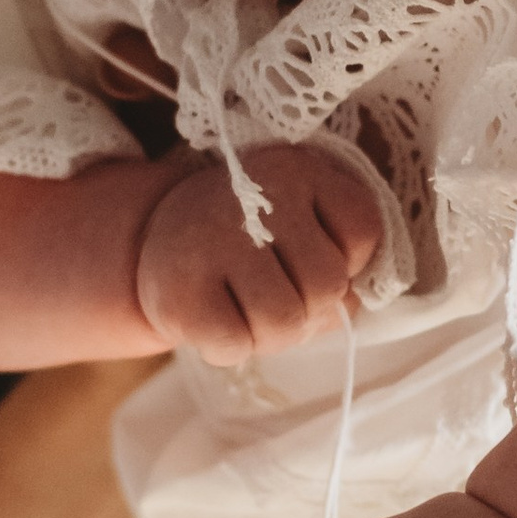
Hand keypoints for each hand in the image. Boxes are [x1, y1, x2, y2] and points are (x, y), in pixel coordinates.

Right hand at [134, 144, 385, 364]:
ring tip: (244, 308)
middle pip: (327, 285)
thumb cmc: (246, 241)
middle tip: (271, 291)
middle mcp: (254, 195)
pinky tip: (214, 318)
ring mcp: (212, 242)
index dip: (346, 262)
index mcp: (296, 169)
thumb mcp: (300, 226)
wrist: (154, 239)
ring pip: (287, 322)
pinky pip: (237, 346)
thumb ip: (340, 259)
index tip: (306, 254)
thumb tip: (346, 306)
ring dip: (272, 334)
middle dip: (309, 308)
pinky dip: (233, 348)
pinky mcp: (180, 293)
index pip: (362, 231)